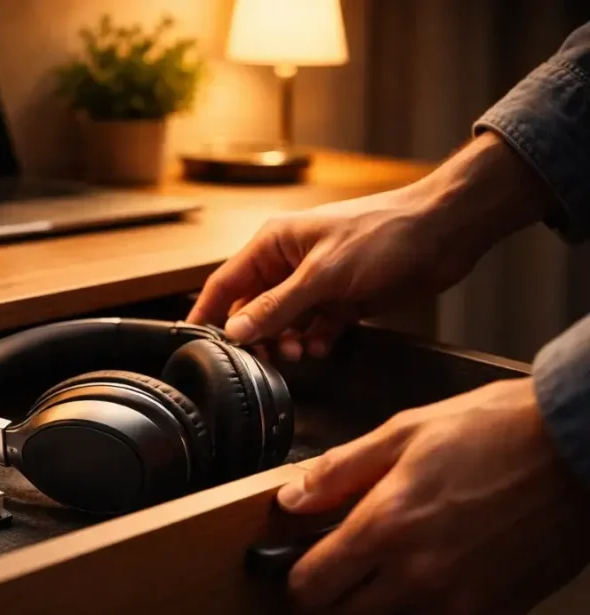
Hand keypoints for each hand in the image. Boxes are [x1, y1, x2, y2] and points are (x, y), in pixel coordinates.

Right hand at [187, 134, 554, 358]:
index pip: (225, 283)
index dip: (208, 313)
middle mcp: (288, 263)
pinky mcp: (341, 299)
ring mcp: (315, 282)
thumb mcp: (323, 275)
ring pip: (283, 322)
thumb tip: (236, 330)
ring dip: (285, 340)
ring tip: (296, 352)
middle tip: (263, 357)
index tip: (194, 342)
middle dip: (255, 334)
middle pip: (252, 308)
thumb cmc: (383, 235)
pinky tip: (321, 346)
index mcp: (273, 244)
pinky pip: (314, 328)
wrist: (443, 232)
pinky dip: (314, 341)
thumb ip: (277, 306)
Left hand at [278, 377, 589, 614]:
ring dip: (372, 612)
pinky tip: (433, 570)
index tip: (298, 564)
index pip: (311, 587)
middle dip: (326, 601)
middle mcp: (419, 575)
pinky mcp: (494, 611)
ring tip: (381, 572)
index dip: (295, 578)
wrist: (578, 448)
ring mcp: (459, 601)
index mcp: (386, 527)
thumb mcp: (403, 432)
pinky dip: (423, 609)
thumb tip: (293, 498)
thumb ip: (339, 471)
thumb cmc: (497, 432)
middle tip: (334, 571)